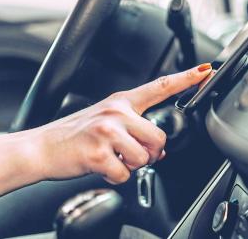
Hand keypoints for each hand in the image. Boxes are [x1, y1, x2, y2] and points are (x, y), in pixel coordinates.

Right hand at [0, 63, 211, 196]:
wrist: (40, 148)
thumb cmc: (74, 135)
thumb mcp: (105, 121)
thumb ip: (133, 128)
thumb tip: (159, 150)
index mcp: (121, 102)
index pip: (160, 86)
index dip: (186, 78)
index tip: (206, 70)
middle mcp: (116, 112)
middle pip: (159, 137)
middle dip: (150, 153)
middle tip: (130, 155)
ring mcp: (107, 131)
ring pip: (145, 158)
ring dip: (132, 166)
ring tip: (113, 159)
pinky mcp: (99, 153)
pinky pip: (125, 174)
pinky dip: (115, 178)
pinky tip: (102, 168)